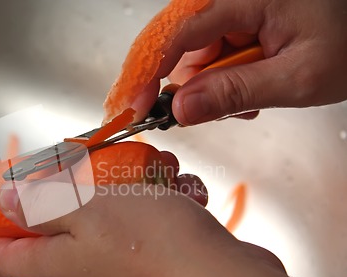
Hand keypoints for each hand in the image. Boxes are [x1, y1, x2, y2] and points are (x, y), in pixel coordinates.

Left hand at [0, 175, 315, 276]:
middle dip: (77, 187)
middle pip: (61, 228)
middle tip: (94, 162)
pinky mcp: (159, 266)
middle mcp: (87, 274)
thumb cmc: (154, 247)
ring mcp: (124, 272)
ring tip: (155, 167)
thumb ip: (41, 205)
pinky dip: (161, 204)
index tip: (10, 190)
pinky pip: (148, 228)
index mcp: (58, 264)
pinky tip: (182, 190)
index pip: (6, 252)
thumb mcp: (86, 209)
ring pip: (112, 220)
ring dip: (128, 188)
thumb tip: (3, 201)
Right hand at [133, 0, 346, 124]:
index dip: (148, 73)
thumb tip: (181, 110)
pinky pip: (208, 54)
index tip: (134, 107)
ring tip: (249, 97)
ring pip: (192, 56)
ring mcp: (230, 10)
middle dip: (192, 86)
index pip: (177, 34)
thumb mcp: (298, 77)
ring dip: (212, 85)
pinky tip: (248, 85)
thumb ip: (236, 93)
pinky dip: (221, 78)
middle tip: (220, 110)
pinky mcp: (233, 21)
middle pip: (178, 47)